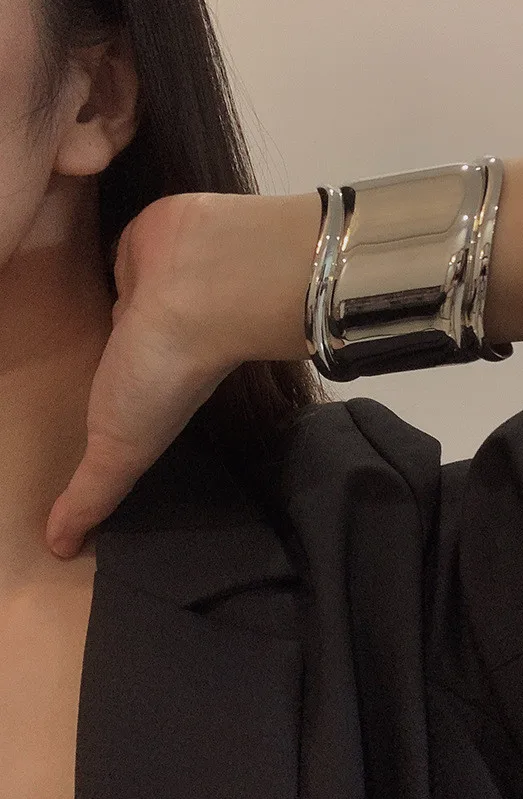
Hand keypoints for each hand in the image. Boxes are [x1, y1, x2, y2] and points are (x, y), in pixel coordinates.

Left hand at [45, 190, 321, 558]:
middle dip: (88, 372)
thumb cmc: (168, 370)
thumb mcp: (122, 450)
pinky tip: (56, 263)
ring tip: (43, 325)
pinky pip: (108, 259)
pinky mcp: (137, 249)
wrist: (204, 284)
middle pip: (109, 365)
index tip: (71, 432)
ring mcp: (144, 296)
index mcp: (145, 394)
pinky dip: (88, 261)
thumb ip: (92, 493)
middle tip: (47, 382)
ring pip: (108, 313)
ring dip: (85, 316)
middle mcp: (147, 347)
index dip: (98, 423)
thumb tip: (58, 549)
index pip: (115, 414)